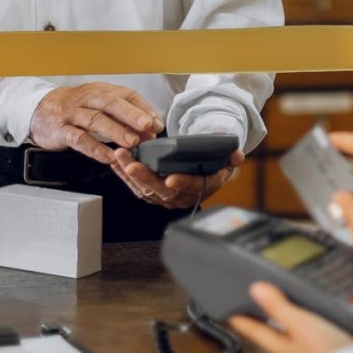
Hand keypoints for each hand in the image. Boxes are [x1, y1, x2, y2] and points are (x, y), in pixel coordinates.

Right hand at [30, 83, 163, 164]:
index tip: (157, 122)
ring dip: (115, 131)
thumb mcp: (99, 105)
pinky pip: (78, 139)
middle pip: (110, 102)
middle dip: (130, 114)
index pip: (126, 94)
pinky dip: (94, 148)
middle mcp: (87, 98)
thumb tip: (153, 127)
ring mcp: (72, 114)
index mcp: (101, 90)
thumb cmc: (75, 108)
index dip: (143, 107)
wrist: (38, 110)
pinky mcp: (60, 130)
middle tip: (147, 126)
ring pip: (95, 119)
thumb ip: (124, 115)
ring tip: (132, 142)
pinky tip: (108, 156)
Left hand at [111, 148, 244, 208]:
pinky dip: (124, 175)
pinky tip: (115, 162)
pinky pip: (136, 187)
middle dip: (145, 177)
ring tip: (119, 157)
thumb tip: (236, 155)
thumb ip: (232, 158)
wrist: (204, 176)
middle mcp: (181, 196)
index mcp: (201, 188)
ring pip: (145, 190)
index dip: (183, 183)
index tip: (171, 178)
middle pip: (161, 191)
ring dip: (129, 174)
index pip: (192, 187)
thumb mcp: (226, 161)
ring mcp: (165, 197)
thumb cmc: (213, 166)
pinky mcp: (152, 194)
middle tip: (132, 164)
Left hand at [229, 282, 352, 352]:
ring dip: (282, 320)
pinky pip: (306, 335)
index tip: (228, 311)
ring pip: (289, 334)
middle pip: (271, 333)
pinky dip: (302, 324)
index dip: (241, 319)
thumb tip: (255, 290)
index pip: (255, 330)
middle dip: (262, 319)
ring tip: (279, 305)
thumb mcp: (299, 323)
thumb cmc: (327, 351)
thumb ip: (278, 306)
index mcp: (281, 348)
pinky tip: (310, 317)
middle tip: (252, 305)